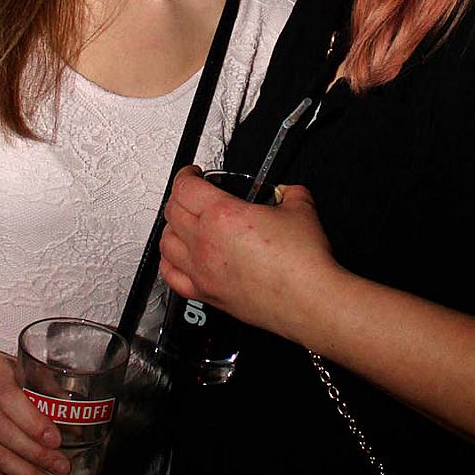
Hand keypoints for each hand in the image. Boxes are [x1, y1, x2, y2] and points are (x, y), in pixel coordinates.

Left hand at [160, 166, 337, 345]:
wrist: (308, 300)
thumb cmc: (302, 262)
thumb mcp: (300, 209)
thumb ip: (288, 193)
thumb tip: (286, 193)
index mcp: (221, 215)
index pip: (185, 186)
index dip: (187, 174)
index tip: (193, 173)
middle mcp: (204, 243)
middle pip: (172, 211)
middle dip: (180, 197)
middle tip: (193, 194)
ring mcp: (202, 271)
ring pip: (166, 243)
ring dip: (171, 228)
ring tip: (184, 223)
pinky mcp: (206, 294)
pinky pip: (171, 276)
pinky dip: (169, 262)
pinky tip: (179, 257)